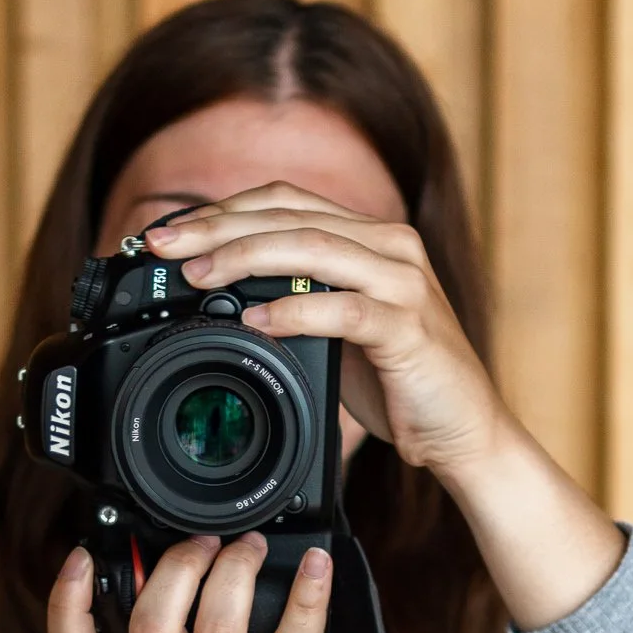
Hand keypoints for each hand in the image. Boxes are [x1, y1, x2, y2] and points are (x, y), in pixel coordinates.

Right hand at [48, 531, 348, 632]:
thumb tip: (182, 570)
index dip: (64, 606)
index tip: (77, 556)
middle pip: (150, 626)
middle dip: (176, 566)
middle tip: (206, 541)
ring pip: (214, 629)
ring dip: (233, 572)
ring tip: (251, 547)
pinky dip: (307, 599)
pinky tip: (317, 567)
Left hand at [144, 183, 506, 487]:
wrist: (464, 432)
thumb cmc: (400, 383)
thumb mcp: (340, 330)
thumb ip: (299, 298)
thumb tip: (224, 291)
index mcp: (372, 238)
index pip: (287, 201)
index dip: (225, 209)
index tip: (172, 232)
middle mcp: (391, 247)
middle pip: (291, 216)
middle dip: (219, 228)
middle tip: (167, 247)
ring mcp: (404, 283)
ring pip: (313, 248)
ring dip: (246, 259)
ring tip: (200, 278)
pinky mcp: (409, 328)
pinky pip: (343, 309)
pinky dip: (293, 312)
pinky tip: (256, 320)